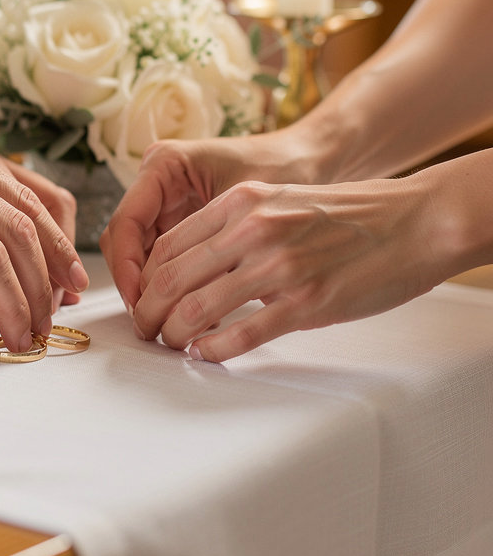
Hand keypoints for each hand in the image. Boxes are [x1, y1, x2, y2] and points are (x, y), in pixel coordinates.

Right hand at [100, 134, 294, 313]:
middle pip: (124, 240)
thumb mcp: (246, 212)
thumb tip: (192, 307)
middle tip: (148, 322)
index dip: (127, 268)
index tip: (140, 303)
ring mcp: (165, 200)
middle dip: (134, 283)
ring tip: (167, 322)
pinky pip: (163, 257)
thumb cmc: (286, 170)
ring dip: (149, 288)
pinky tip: (188, 310)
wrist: (310, 159)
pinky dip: (171, 284)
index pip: (126, 223)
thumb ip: (214, 252)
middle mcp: (157, 180)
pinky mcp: (179, 219)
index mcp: (164, 164)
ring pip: (139, 253)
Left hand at [131, 174, 446, 361]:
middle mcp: (252, 231)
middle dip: (148, 313)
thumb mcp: (278, 202)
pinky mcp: (305, 302)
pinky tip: (206, 353)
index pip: (167, 245)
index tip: (143, 299)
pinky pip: (241, 334)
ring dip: (173, 335)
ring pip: (196, 309)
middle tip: (146, 331)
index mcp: (240, 203)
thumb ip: (232, 227)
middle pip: (170, 279)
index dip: (144, 279)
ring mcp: (278, 267)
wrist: (413, 222)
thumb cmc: (346, 216)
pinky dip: (213, 349)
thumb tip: (191, 266)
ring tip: (172, 345)